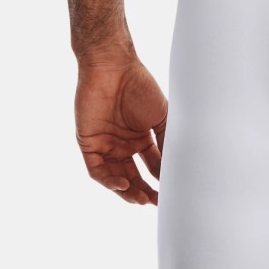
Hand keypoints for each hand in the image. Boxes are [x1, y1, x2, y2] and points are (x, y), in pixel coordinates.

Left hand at [74, 57, 166, 204]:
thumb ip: (168, 144)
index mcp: (141, 140)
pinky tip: (123, 184)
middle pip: (134, 178)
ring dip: (127, 192)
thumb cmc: (140, 87)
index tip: (172, 194)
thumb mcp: (162, 119)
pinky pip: (97, 171)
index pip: (152, 169)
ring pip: (115, 179)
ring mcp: (105, 145)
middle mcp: (123, 145)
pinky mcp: (89, 144)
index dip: (161, 183)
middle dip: (144, 193)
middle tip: (155, 202)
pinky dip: (109, 181)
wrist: (113, 66)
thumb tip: (180, 171)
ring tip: (141, 198)